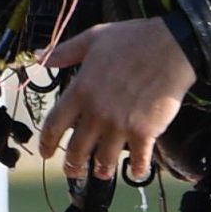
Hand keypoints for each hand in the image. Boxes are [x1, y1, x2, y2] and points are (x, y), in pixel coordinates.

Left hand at [36, 18, 196, 181]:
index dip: (46, 144)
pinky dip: (136, 170)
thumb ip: (64, 52)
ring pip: (103, 160)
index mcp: (80, 91)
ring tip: (103, 172)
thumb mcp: (93, 38)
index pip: (54, 126)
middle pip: (76, 151)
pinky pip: (137, 160)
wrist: (172, 47)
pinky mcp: (144, 132)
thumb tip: (39, 56)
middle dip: (72, 166)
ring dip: (102, 170)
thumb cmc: (134, 40)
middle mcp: (96, 112)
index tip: (45, 153)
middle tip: (72, 171)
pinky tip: (136, 172)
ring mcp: (120, 125)